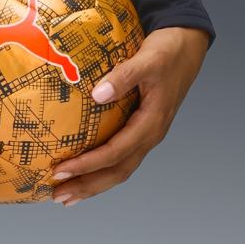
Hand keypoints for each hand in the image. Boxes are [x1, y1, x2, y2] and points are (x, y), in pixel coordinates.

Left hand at [51, 26, 209, 205]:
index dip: (88, 165)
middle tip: (56, 195)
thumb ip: (124, 75)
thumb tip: (97, 95)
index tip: (60, 171)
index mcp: (151, 123)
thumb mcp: (148, 59)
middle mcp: (150, 136)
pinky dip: (100, 174)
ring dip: (92, 186)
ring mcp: (146, 137)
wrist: (187, 46)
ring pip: (119, 171)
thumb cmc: (168, 51)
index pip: (115, 153)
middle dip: (86, 186)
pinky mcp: (140, 134)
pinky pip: (120, 161)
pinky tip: (82, 179)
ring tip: (65, 197)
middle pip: (117, 172)